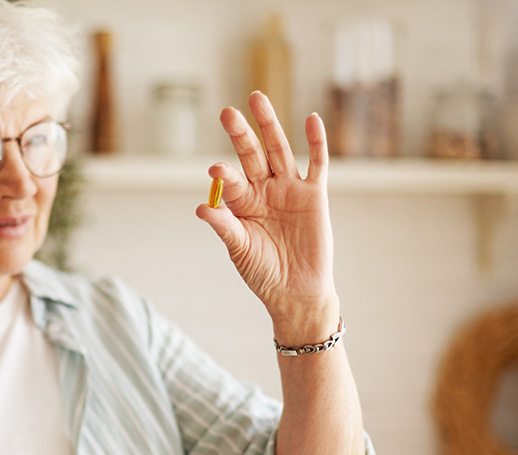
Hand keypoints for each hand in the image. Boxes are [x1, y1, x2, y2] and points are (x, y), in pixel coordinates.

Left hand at [195, 91, 337, 334]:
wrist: (296, 292)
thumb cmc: (263, 272)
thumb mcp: (240, 249)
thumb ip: (224, 226)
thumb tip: (201, 207)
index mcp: (241, 203)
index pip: (231, 181)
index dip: (225, 175)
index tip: (216, 170)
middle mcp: (264, 190)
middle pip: (252, 155)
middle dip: (241, 134)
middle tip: (227, 112)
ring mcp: (289, 189)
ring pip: (279, 150)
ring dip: (270, 126)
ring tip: (257, 99)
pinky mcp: (314, 195)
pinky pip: (316, 164)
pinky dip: (315, 142)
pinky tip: (311, 120)